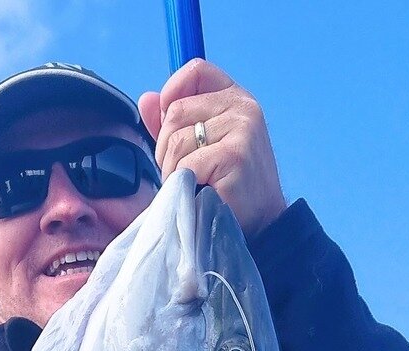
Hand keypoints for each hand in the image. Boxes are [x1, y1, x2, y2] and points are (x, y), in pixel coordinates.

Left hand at [138, 60, 286, 239]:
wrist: (262, 222)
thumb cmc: (230, 185)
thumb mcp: (202, 145)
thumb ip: (174, 122)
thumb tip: (146, 99)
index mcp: (235, 98)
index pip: (196, 71)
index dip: (172, 92)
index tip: (169, 126)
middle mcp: (242, 107)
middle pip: (176, 110)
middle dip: (166, 146)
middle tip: (180, 171)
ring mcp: (241, 129)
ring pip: (177, 139)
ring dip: (172, 169)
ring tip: (190, 184)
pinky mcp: (235, 155)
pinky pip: (186, 164)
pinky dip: (183, 183)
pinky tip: (198, 193)